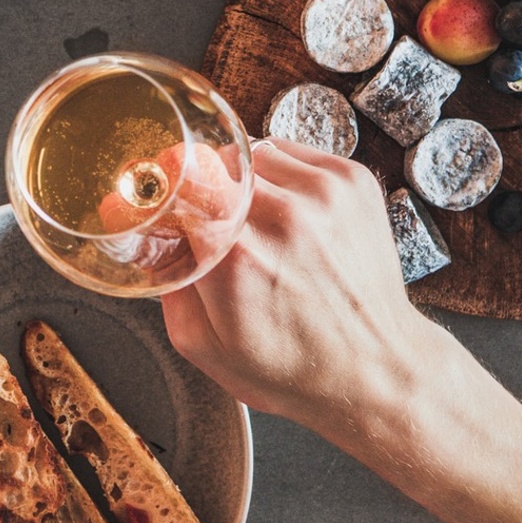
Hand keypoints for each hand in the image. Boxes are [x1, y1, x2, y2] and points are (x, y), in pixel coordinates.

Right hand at [162, 141, 455, 440]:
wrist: (377, 371)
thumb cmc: (292, 368)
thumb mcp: (203, 346)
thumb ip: (165, 282)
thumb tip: (144, 232)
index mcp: (237, 258)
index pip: (176, 183)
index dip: (156, 187)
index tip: (151, 199)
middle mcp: (283, 216)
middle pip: (210, 162)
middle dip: (198, 188)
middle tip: (206, 221)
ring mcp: (323, 193)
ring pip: (251, 152)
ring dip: (240, 179)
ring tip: (253, 223)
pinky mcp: (352, 180)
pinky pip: (290, 152)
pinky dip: (277, 174)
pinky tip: (285, 214)